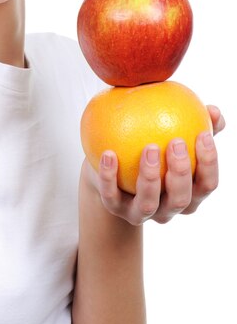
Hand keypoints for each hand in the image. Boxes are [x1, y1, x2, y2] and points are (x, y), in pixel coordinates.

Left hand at [87, 104, 224, 225]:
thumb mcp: (172, 138)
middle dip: (181, 172)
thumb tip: (214, 110)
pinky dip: (109, 176)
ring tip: (149, 148)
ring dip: (150, 176)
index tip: (202, 134)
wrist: (114, 173)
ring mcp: (141, 213)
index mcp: (188, 193)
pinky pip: (111, 195)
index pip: (207, 184)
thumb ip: (195, 125)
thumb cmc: (152, 150)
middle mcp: (168, 208)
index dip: (209, 163)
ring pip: (149, 203)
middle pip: (180, 199)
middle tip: (176, 141)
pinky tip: (109, 153)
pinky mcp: (115, 209)